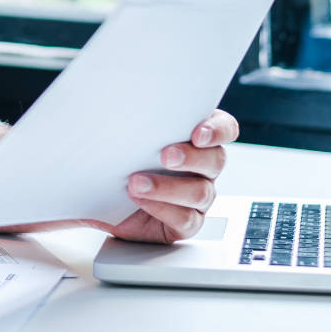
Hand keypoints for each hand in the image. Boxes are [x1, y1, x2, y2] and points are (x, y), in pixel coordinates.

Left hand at [107, 108, 238, 242]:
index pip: (224, 128)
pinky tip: (139, 200)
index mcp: (195, 139)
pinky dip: (161, 208)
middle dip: (192, 157)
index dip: (217, 130)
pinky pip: (185, 219)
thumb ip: (139, 123)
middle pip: (216, 159)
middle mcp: (203, 168)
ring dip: (167, 187)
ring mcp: (197, 197)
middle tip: (165, 156)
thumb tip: (122, 108)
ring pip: (200, 192)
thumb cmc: (121, 162)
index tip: (198, 133)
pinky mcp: (186, 223)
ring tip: (136, 182)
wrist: (106, 199)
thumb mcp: (127, 137)